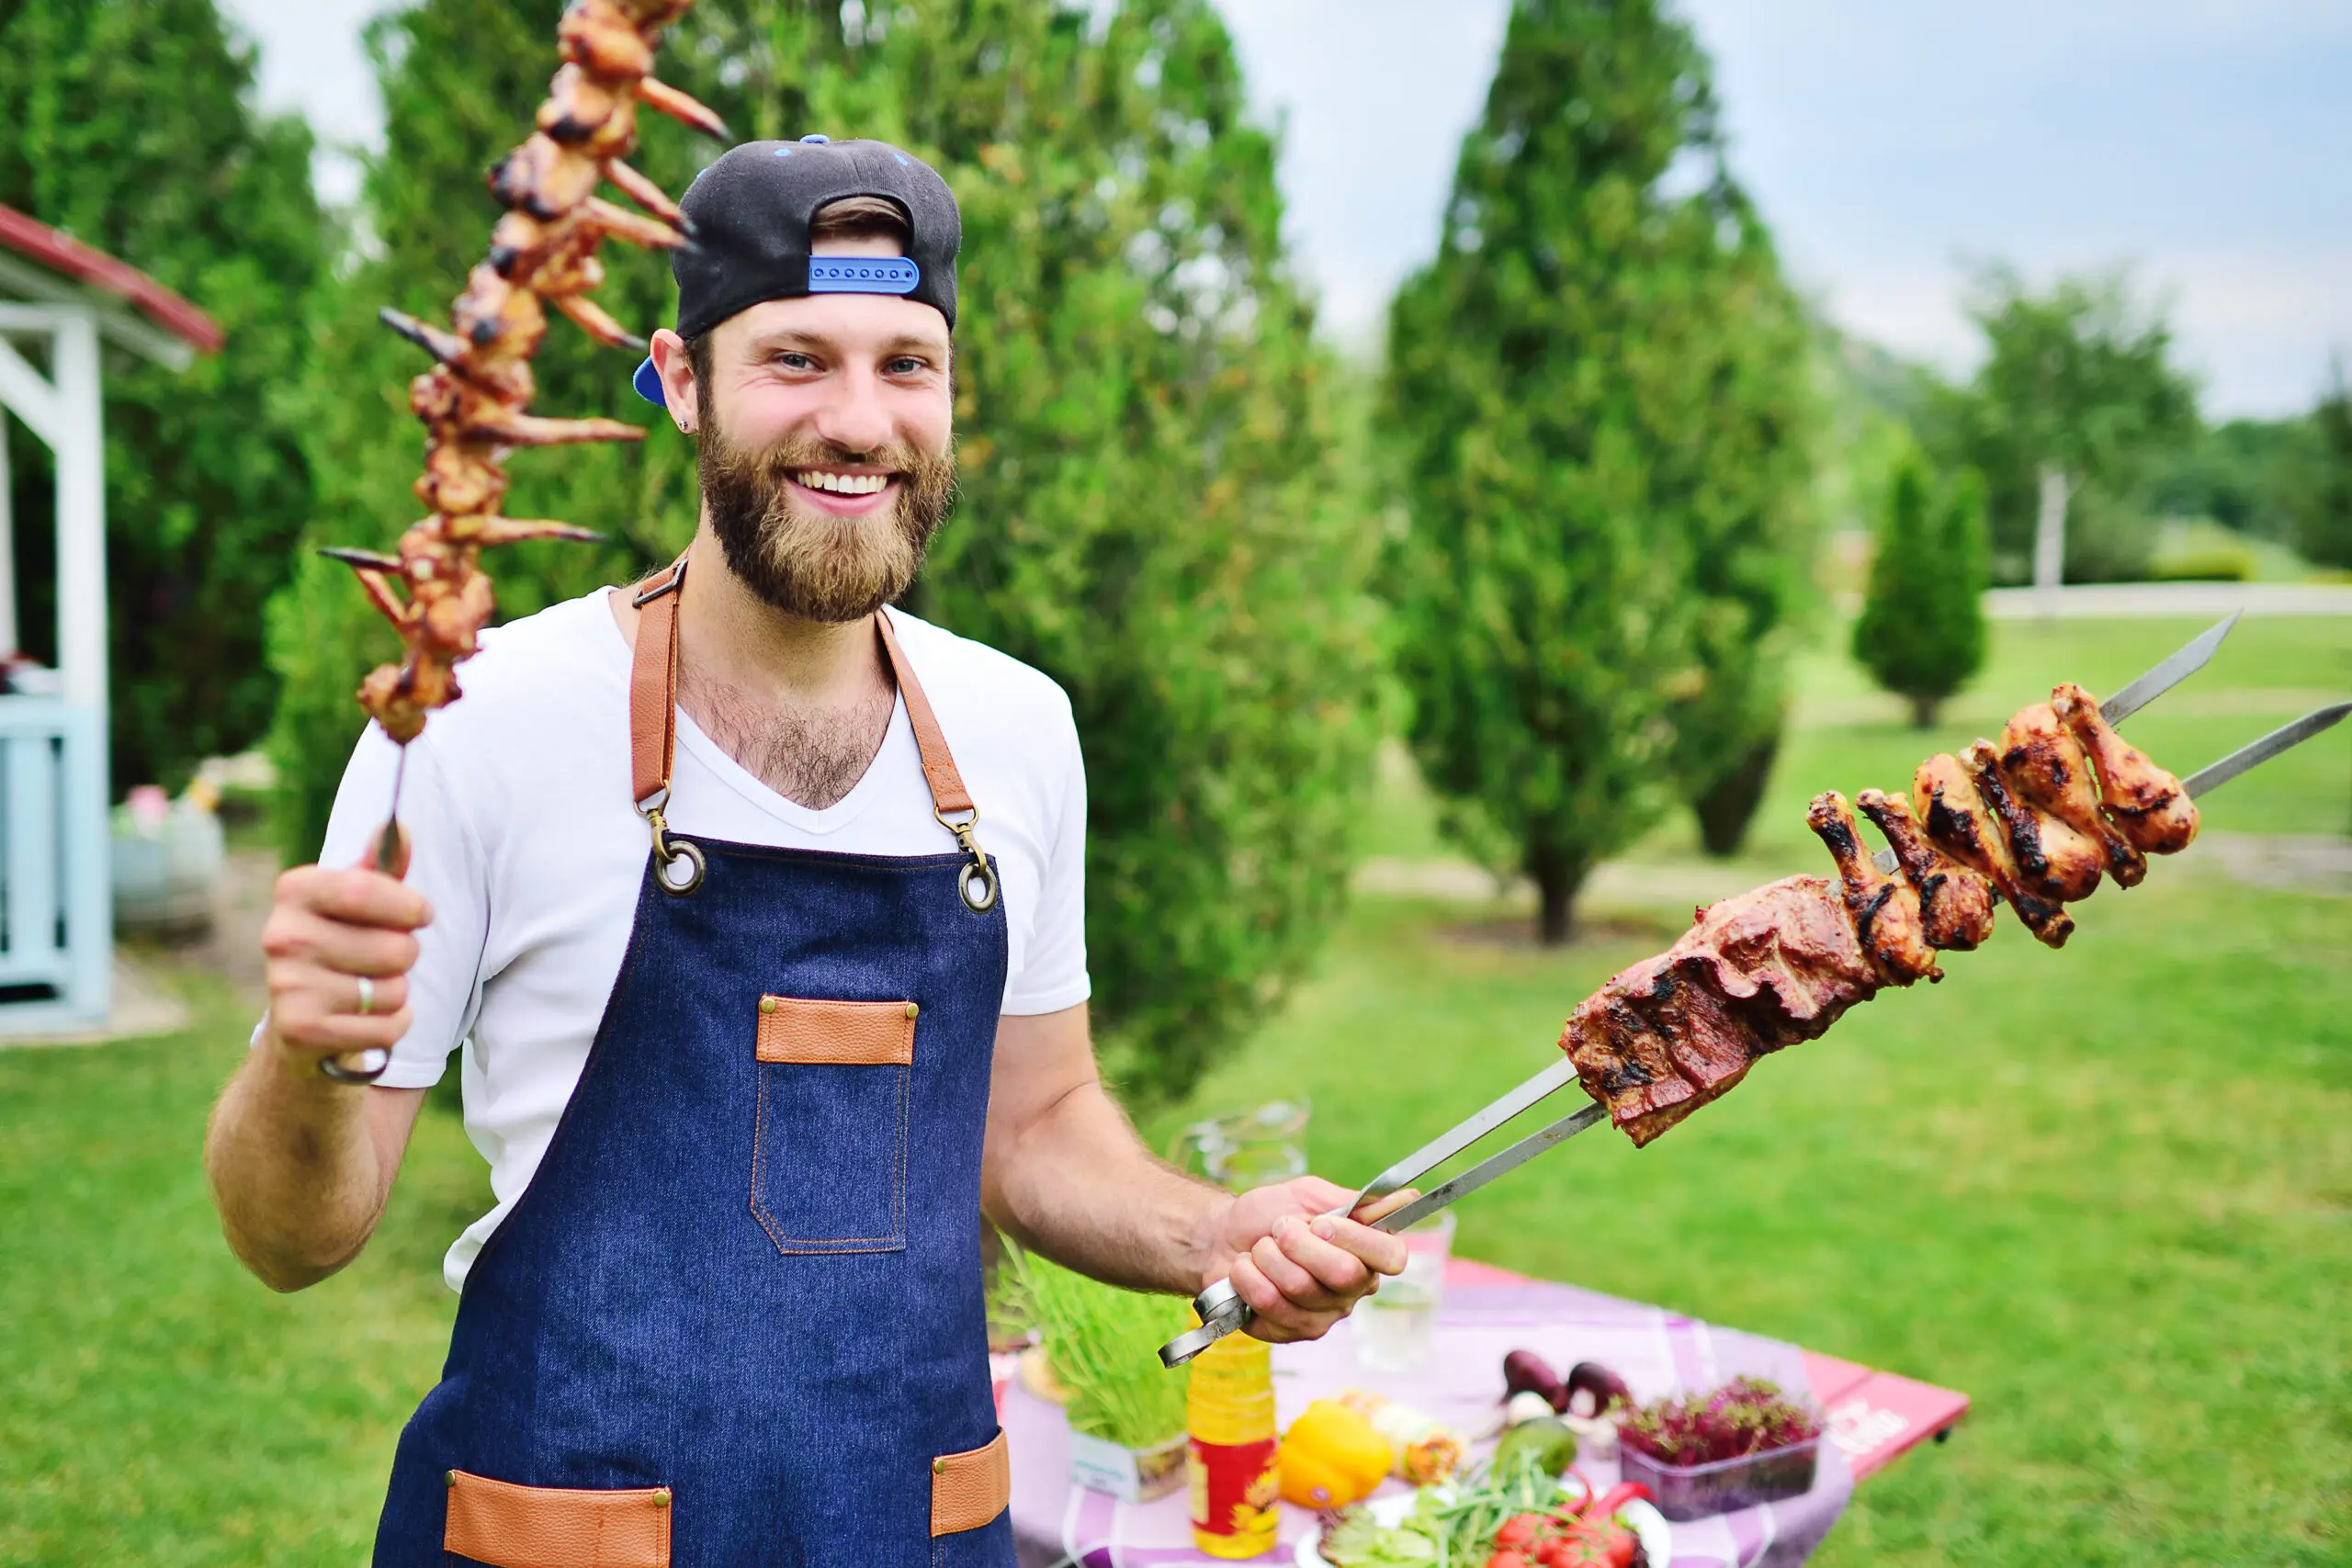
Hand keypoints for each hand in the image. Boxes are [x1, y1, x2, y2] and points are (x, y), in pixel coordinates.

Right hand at [259, 846, 431, 1076]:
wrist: (305, 1027)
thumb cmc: (345, 950)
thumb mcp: (361, 904)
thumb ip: (383, 868)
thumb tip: (399, 826)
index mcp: (295, 890)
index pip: (368, 888)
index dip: (410, 907)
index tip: (421, 916)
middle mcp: (280, 935)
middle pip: (394, 947)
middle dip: (406, 958)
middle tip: (381, 962)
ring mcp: (287, 985)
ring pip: (393, 990)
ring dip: (396, 994)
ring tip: (366, 992)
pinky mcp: (301, 1029)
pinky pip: (386, 1027)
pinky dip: (392, 1026)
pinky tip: (366, 1021)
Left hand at [1208, 1176, 1414, 1343]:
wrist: (1220, 1238)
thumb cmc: (1269, 1215)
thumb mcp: (1310, 1195)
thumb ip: (1354, 1201)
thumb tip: (1406, 1198)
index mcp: (1366, 1253)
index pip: (1391, 1257)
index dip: (1356, 1238)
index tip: (1320, 1223)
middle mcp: (1352, 1290)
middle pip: (1343, 1273)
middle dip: (1299, 1243)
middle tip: (1278, 1231)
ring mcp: (1323, 1316)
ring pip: (1300, 1287)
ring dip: (1267, 1257)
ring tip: (1258, 1250)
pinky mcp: (1290, 1333)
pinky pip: (1271, 1306)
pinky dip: (1248, 1278)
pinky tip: (1245, 1272)